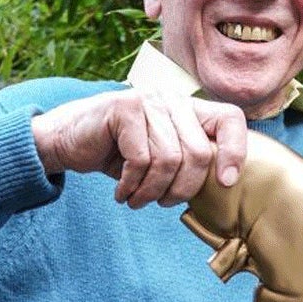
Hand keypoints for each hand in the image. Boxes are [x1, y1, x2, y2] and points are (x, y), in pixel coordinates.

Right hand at [31, 90, 246, 208]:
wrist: (67, 141)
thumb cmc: (119, 154)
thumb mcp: (161, 158)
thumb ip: (190, 161)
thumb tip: (225, 184)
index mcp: (188, 108)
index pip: (230, 119)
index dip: (235, 151)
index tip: (225, 182)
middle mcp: (172, 98)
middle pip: (199, 152)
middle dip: (181, 189)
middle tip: (160, 203)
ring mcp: (148, 99)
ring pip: (169, 160)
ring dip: (152, 191)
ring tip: (137, 200)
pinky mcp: (123, 107)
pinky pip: (141, 159)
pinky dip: (132, 185)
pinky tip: (122, 192)